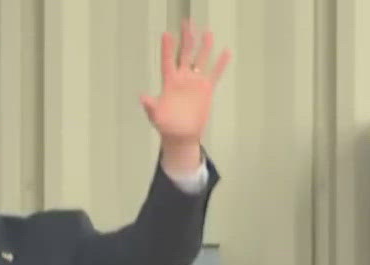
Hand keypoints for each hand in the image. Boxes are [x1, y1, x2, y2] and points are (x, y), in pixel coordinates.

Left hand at [141, 19, 230, 165]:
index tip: (166, 34)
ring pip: (200, 60)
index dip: (167, 49)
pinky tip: (226, 52)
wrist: (181, 136)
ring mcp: (195, 83)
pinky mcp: (206, 89)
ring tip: (207, 32)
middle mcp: (182, 79)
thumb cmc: (166, 126)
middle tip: (187, 24)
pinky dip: (220, 64)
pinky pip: (215, 74)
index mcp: (169, 83)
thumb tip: (143, 97)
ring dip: (204, 47)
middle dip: (186, 40)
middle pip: (185, 55)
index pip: (168, 62)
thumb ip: (151, 106)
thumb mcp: (156, 116)